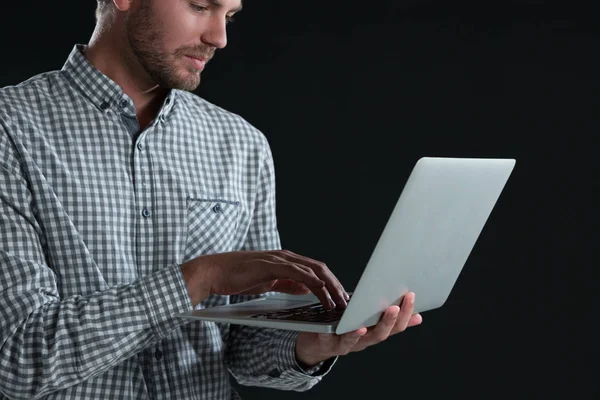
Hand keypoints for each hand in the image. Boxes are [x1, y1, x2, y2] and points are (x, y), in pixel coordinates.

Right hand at [180, 250, 349, 307]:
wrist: (214, 272)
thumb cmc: (237, 277)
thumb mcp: (268, 281)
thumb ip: (287, 282)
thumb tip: (305, 288)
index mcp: (286, 260)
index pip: (316, 269)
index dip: (331, 282)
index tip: (341, 296)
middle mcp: (286, 257)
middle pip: (320, 268)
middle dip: (336, 285)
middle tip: (346, 301)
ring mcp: (279, 260)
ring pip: (314, 270)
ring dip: (329, 286)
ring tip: (339, 302)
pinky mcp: (272, 266)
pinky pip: (299, 274)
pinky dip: (314, 284)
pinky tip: (322, 294)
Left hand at [295, 292, 422, 366]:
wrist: (314, 345)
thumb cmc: (342, 328)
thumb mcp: (365, 320)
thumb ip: (384, 317)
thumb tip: (416, 312)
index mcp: (372, 333)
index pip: (394, 327)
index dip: (405, 315)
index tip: (412, 298)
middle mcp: (362, 341)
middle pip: (380, 334)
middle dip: (390, 320)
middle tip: (397, 306)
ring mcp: (345, 344)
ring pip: (361, 340)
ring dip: (370, 329)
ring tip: (377, 317)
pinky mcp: (326, 342)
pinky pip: (334, 339)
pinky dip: (343, 334)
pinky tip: (346, 327)